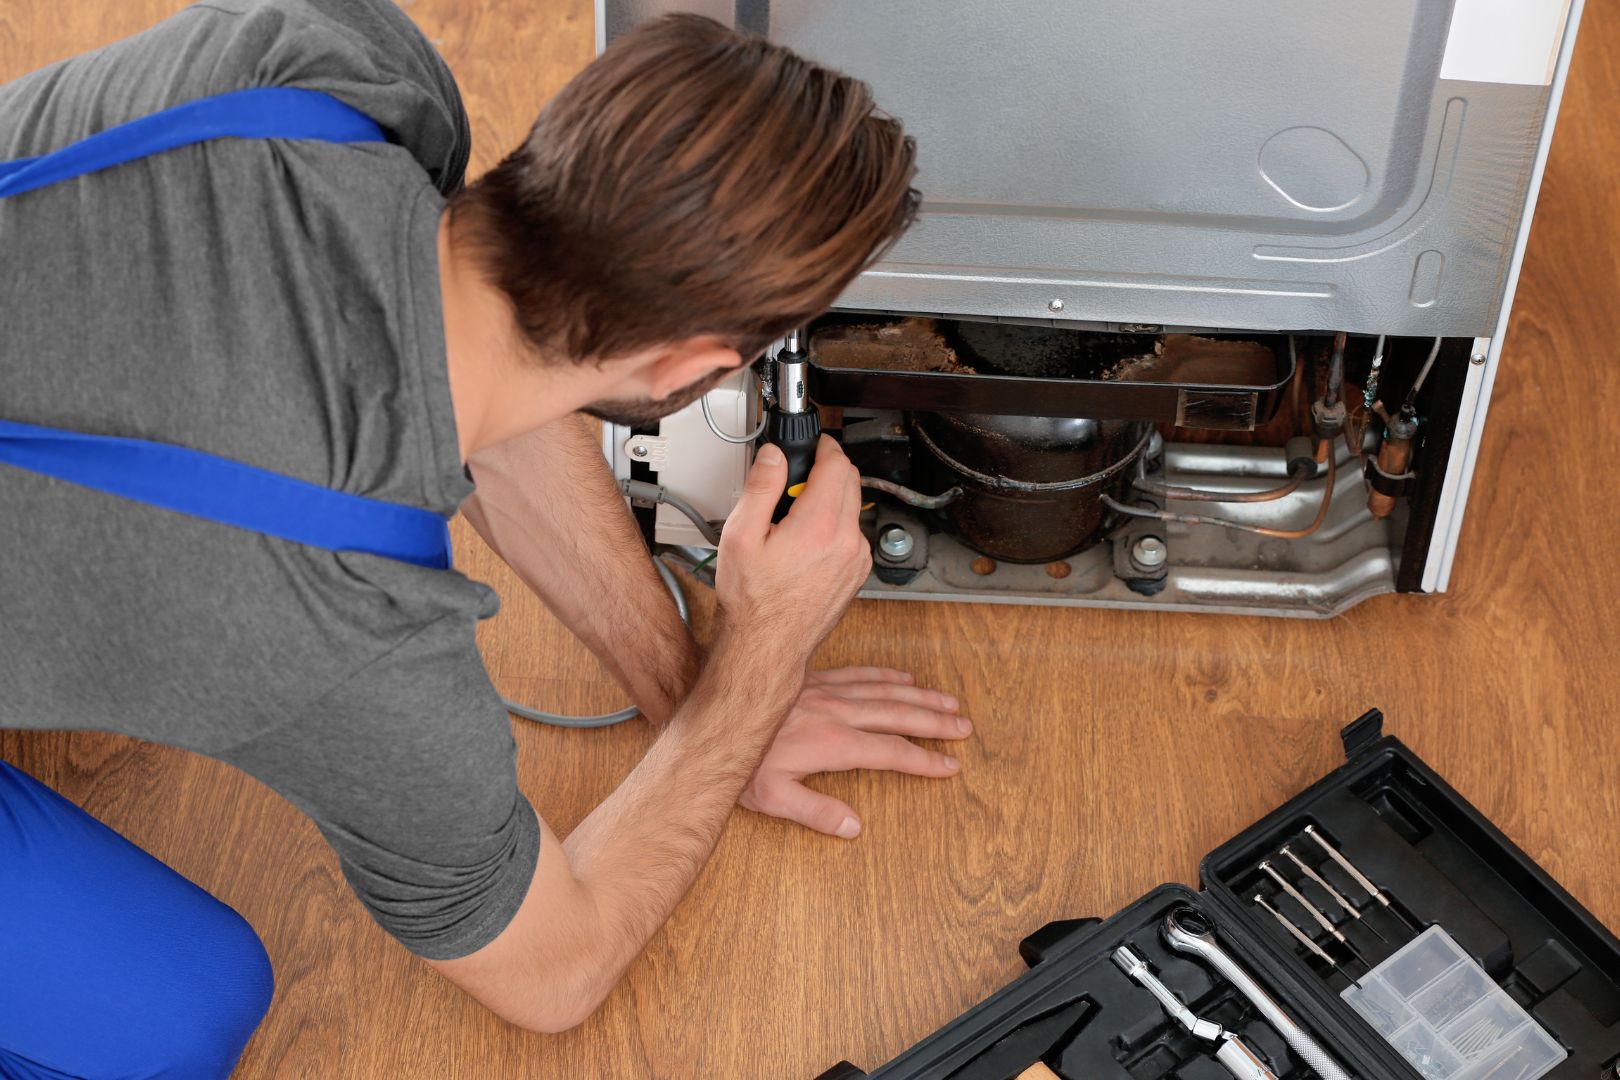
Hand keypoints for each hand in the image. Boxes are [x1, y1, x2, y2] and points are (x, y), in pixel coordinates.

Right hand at [715, 436, 870, 659]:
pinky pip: (853, 535)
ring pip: (853, 508)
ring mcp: (857, 560)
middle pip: (851, 481)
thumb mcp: (740, 535)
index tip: (813, 445)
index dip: (823, 447)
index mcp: (821, 526)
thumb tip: (775, 456)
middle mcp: (848, 541)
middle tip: (793, 484)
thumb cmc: (753, 601)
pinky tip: (805, 544)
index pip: (837, 464)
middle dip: (826, 471)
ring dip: (830, 501)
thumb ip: (761, 487)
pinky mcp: (857, 574)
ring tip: (793, 521)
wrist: (768, 646)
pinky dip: (835, 527)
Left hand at [739, 667, 970, 837]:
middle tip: (964, 728)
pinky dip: (886, 676)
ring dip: (920, 696)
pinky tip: (903, 678)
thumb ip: (816, 813)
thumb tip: (854, 827)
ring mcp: (826, 691)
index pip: (890, 752)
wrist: (713, 718)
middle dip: (934, 722)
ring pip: (884, 691)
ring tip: (948, 702)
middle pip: (898, 715)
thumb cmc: (739, 762)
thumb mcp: (772, 799)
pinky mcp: (814, 679)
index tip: (950, 765)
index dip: (924, 760)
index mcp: (831, 743)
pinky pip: (859, 674)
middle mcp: (835, 712)